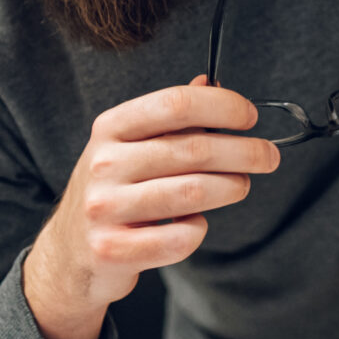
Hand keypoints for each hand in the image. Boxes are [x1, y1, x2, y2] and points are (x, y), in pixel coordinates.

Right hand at [23, 77, 279, 338]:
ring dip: (230, 188)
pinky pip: (179, 238)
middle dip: (244, 152)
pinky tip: (193, 224)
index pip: (175, 104)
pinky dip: (198, 230)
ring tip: (240, 186)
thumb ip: (168, 117)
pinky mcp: (113, 251)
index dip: (222, 106)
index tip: (250, 117)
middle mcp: (103, 164)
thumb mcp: (128, 146)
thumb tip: (208, 83)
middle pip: (193, 150)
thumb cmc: (111, 192)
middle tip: (269, 157)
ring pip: (193, 194)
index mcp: (110, 129)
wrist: (69, 255)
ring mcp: (104, 209)